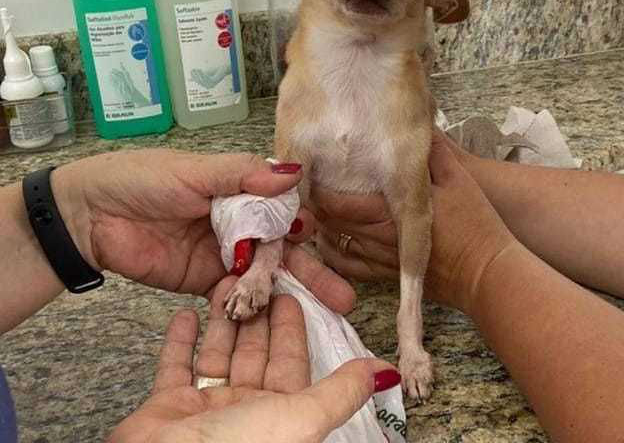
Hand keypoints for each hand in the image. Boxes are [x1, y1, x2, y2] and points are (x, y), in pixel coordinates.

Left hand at [51, 150, 305, 297]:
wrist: (90, 216)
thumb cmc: (142, 180)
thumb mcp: (195, 171)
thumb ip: (242, 175)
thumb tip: (293, 172)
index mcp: (239, 189)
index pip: (281, 210)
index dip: (303, 226)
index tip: (322, 240)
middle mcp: (238, 223)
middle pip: (281, 248)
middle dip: (311, 270)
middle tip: (342, 295)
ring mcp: (223, 254)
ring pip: (265, 274)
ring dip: (291, 292)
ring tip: (324, 310)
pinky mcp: (204, 282)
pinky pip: (236, 294)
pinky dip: (252, 303)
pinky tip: (271, 315)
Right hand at [108, 276, 399, 442]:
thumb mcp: (300, 419)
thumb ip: (339, 392)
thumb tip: (385, 373)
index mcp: (278, 415)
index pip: (290, 361)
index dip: (291, 327)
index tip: (290, 293)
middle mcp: (243, 412)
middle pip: (253, 353)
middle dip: (255, 316)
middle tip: (254, 278)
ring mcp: (203, 411)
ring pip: (217, 353)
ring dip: (221, 319)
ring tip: (221, 284)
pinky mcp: (164, 409)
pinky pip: (174, 366)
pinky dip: (180, 341)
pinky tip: (185, 313)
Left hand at [310, 131, 517, 311]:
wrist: (488, 272)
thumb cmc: (475, 223)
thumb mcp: (457, 177)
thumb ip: (433, 149)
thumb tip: (418, 120)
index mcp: (389, 212)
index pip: (338, 201)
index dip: (318, 187)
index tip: (312, 169)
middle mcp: (377, 238)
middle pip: (330, 222)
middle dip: (315, 204)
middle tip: (307, 185)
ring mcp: (380, 260)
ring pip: (334, 244)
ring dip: (321, 227)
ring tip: (314, 208)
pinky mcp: (386, 276)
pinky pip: (349, 266)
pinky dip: (333, 252)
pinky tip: (330, 239)